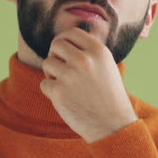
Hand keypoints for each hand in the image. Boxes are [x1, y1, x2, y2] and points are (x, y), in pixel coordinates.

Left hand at [39, 27, 139, 142]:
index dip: (65, 41)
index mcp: (98, 51)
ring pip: (47, 63)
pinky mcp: (58, 92)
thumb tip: (69, 38)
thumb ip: (90, 51)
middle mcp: (84, 60)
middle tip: (61, 68)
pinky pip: (44, 84)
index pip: (71, 32)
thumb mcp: (108, 66)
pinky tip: (65, 99)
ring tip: (65, 85)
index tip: (64, 51)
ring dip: (52, 74)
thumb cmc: (109, 96)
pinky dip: (51, 91)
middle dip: (55, 55)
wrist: (112, 125)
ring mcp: (70, 75)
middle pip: (56, 44)